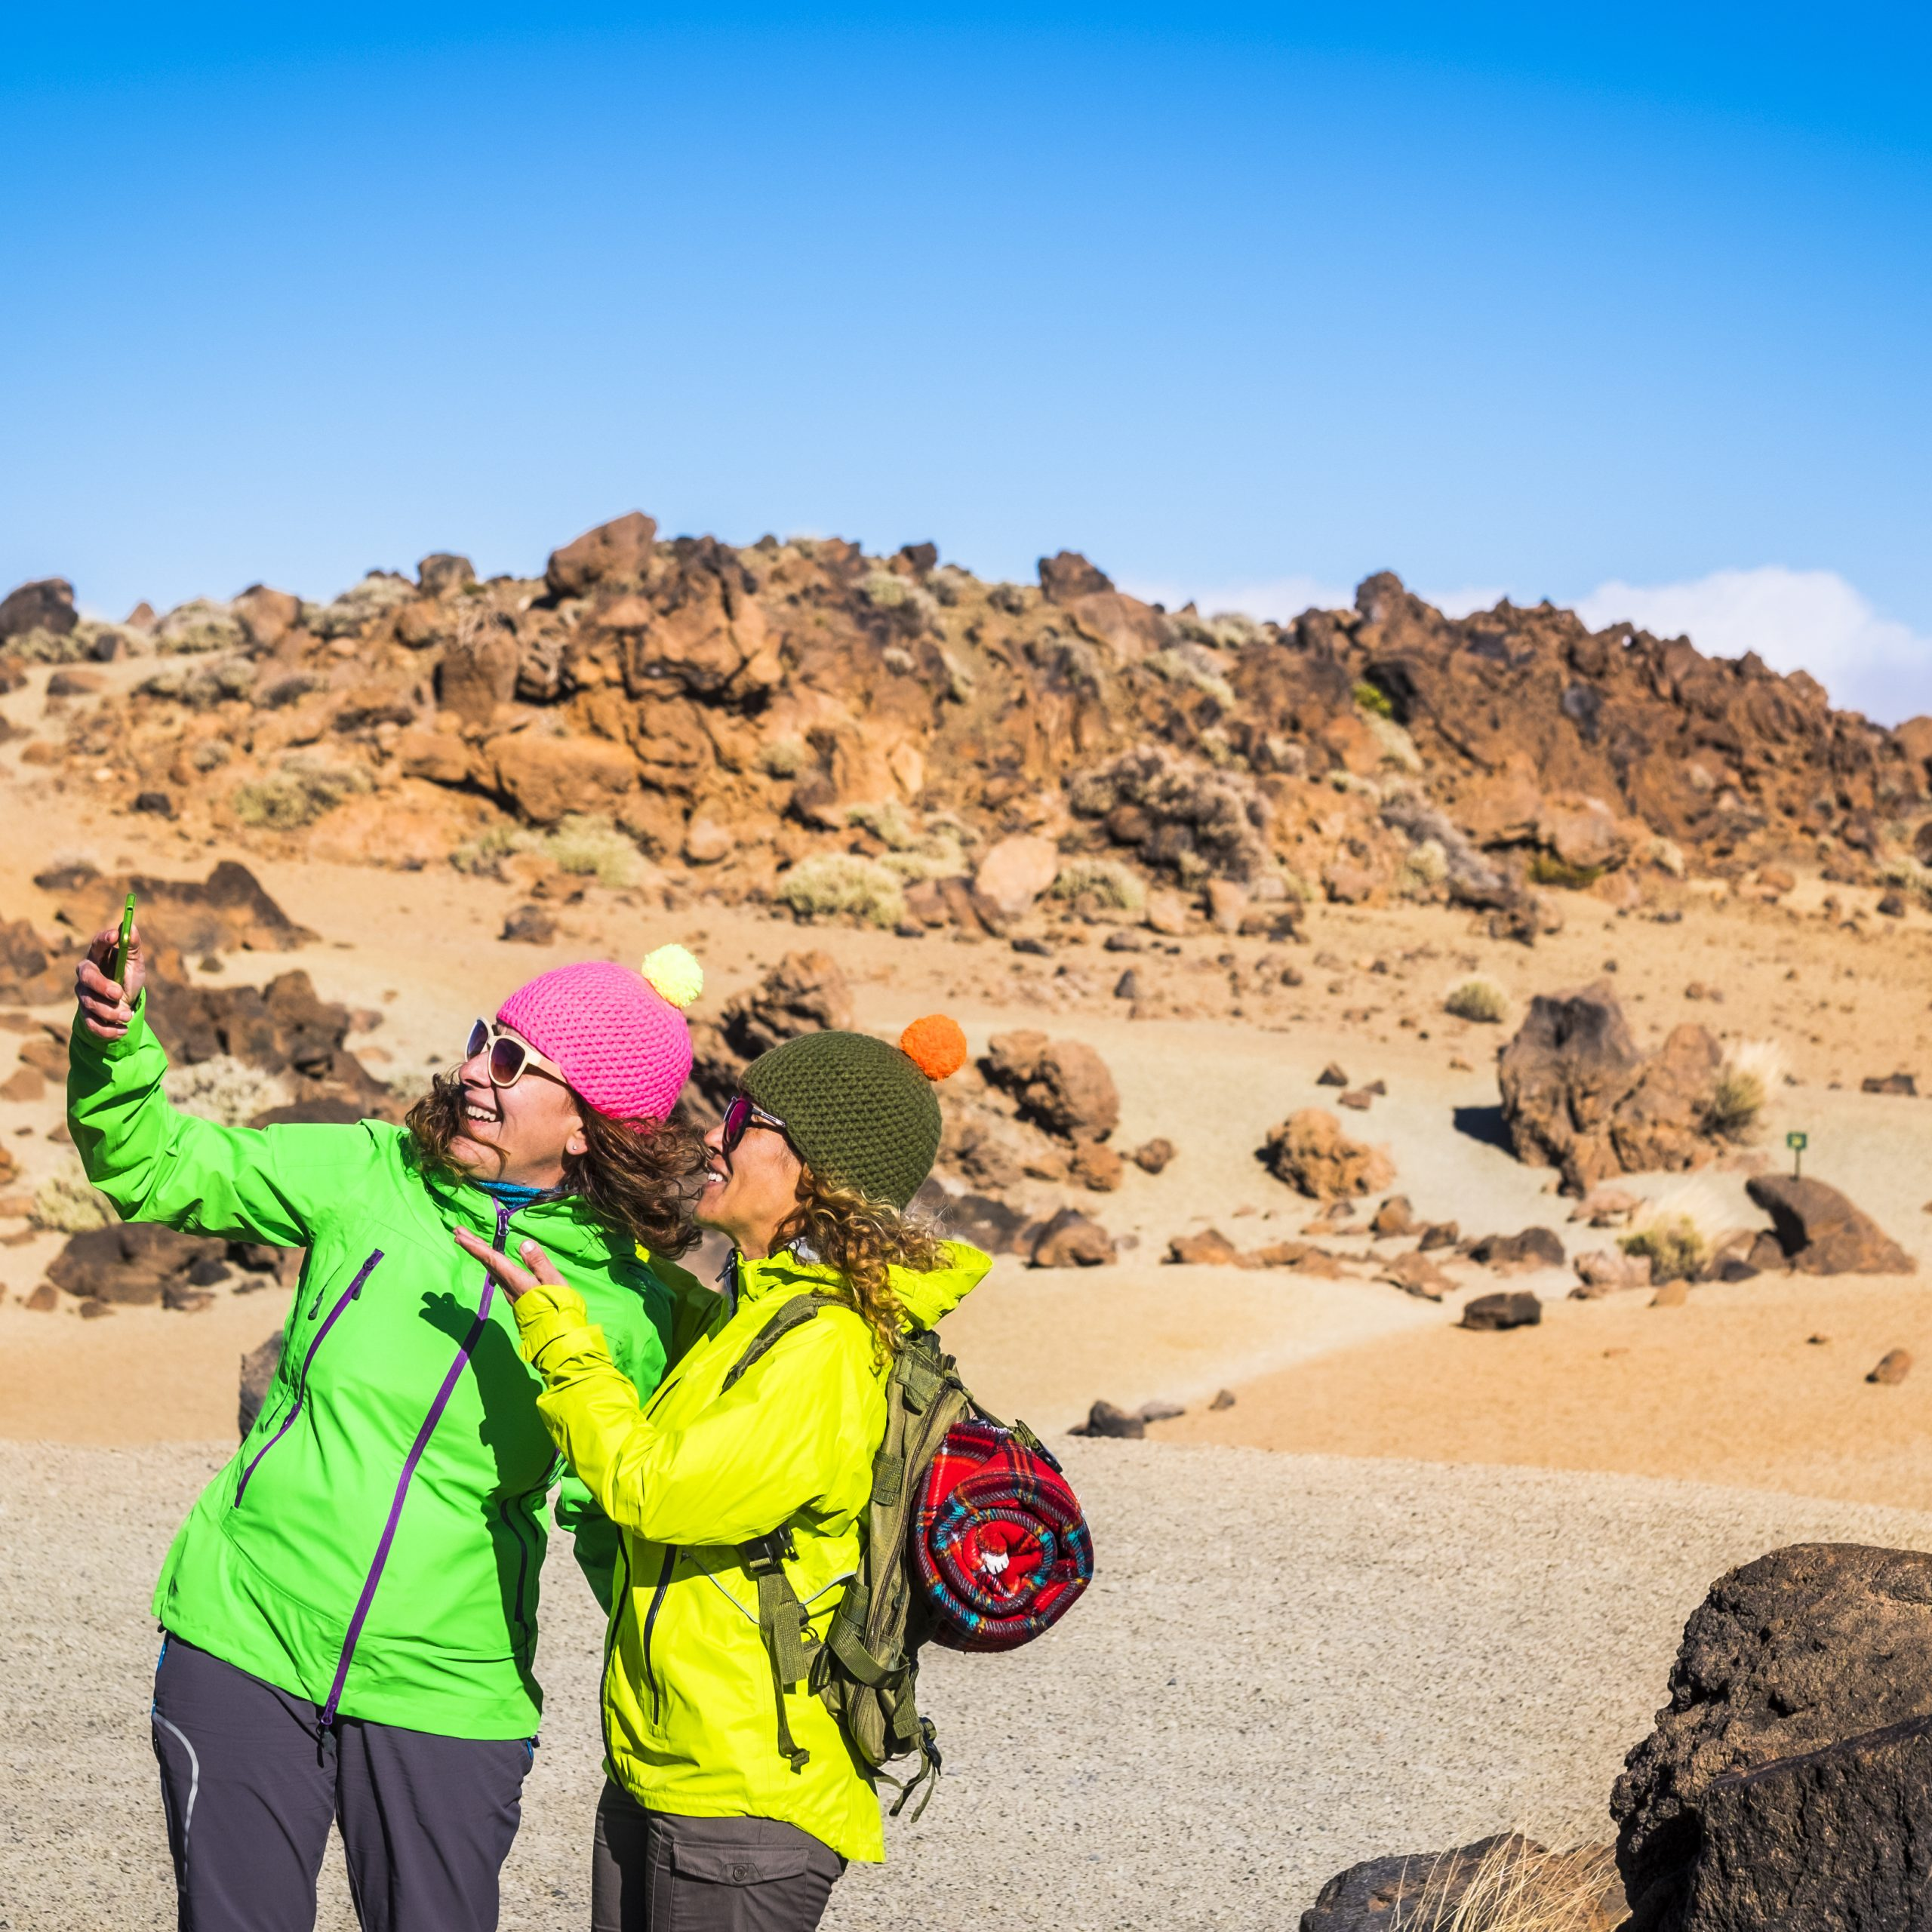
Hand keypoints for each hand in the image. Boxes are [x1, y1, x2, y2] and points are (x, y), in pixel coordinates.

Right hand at [75, 922, 145, 1040]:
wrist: (126, 1006)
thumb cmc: (128, 978)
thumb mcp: (135, 963)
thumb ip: (132, 946)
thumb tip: (130, 926)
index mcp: (98, 957)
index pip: (97, 944)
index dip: (104, 939)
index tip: (115, 935)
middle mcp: (86, 974)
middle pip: (87, 976)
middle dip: (102, 985)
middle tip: (118, 993)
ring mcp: (83, 995)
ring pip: (91, 1003)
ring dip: (112, 1011)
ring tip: (128, 1015)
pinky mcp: (86, 1015)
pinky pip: (92, 1024)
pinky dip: (109, 1030)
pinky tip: (122, 1029)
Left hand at [454, 1226, 565, 1303]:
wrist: (555, 1331)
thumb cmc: (556, 1305)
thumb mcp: (552, 1280)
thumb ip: (538, 1262)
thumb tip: (524, 1243)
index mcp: (515, 1279)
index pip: (491, 1259)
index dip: (475, 1247)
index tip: (460, 1235)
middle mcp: (507, 1285)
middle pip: (486, 1262)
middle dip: (472, 1246)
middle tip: (458, 1231)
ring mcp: (509, 1291)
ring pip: (490, 1268)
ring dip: (479, 1252)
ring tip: (470, 1241)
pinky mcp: (514, 1294)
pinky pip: (496, 1273)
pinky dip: (489, 1261)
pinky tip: (490, 1259)